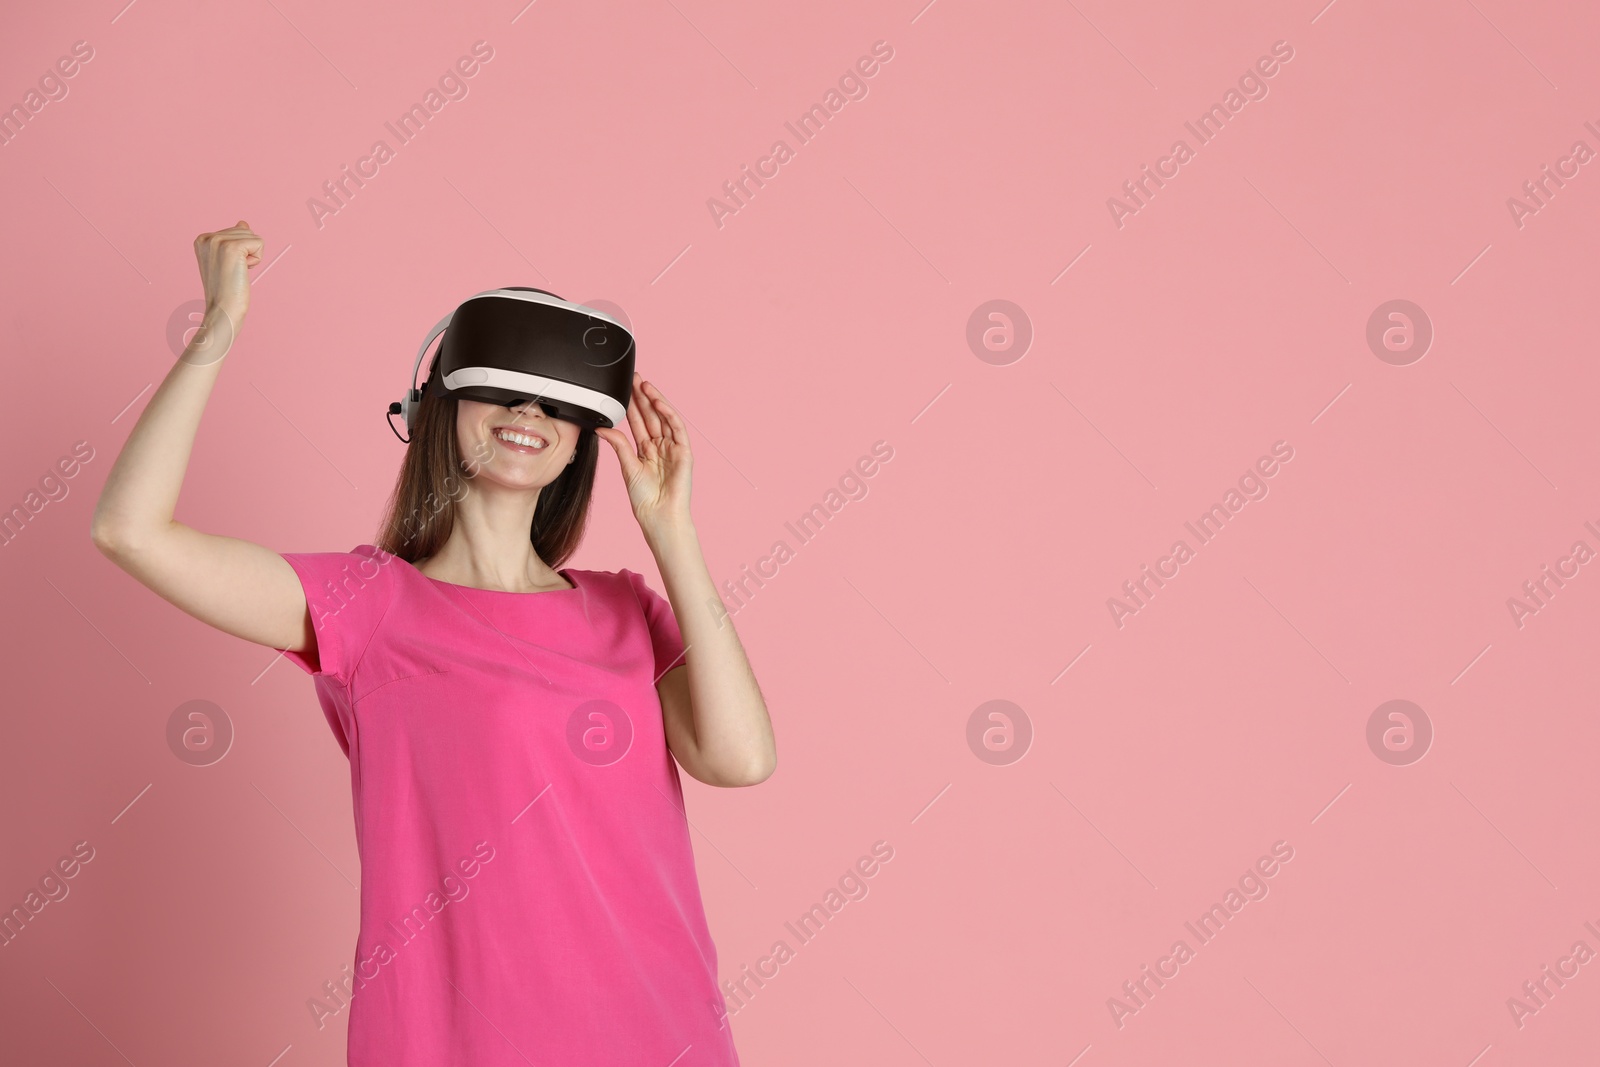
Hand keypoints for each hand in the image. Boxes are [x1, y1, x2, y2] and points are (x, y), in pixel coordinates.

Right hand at [193, 220, 262, 329]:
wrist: (223, 310)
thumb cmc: (227, 290)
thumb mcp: (227, 260)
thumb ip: (233, 239)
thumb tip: (243, 222)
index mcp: (202, 239)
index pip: (236, 231)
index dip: (239, 252)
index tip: (228, 268)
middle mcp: (207, 237)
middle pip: (245, 230)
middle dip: (247, 252)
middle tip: (234, 272)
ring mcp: (218, 241)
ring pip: (253, 236)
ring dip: (252, 257)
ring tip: (237, 272)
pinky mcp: (232, 247)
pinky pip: (259, 243)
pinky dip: (257, 259)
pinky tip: (243, 271)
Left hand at [596, 372, 692, 537]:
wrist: (659, 516)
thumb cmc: (645, 499)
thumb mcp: (627, 467)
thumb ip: (618, 444)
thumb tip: (602, 428)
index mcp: (646, 450)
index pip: (638, 422)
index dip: (632, 405)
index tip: (624, 389)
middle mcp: (660, 447)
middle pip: (651, 416)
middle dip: (642, 397)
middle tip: (634, 378)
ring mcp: (673, 448)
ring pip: (663, 418)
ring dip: (655, 401)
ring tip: (644, 385)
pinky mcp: (684, 452)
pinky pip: (677, 428)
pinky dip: (668, 414)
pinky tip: (658, 402)